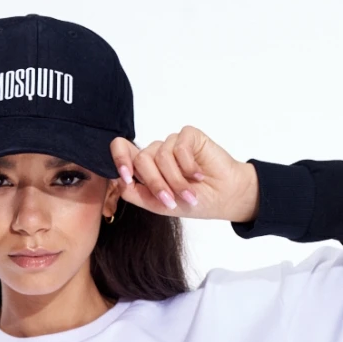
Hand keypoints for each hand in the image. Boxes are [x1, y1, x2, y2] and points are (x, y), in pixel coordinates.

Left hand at [109, 127, 259, 222]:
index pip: (121, 149)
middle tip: (171, 201)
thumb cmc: (194, 201)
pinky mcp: (188, 136)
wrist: (224, 198)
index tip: (127, 177)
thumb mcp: (159, 205)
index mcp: (145, 168)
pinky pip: (179, 148)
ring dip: (176, 181)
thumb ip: (135, 193)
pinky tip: (199, 174)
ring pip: (160, 156)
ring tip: (190, 195)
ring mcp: (171, 143)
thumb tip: (118, 180)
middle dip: (156, 184)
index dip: (119, 158)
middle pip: (141, 159)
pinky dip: (188, 167)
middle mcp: (156, 153)